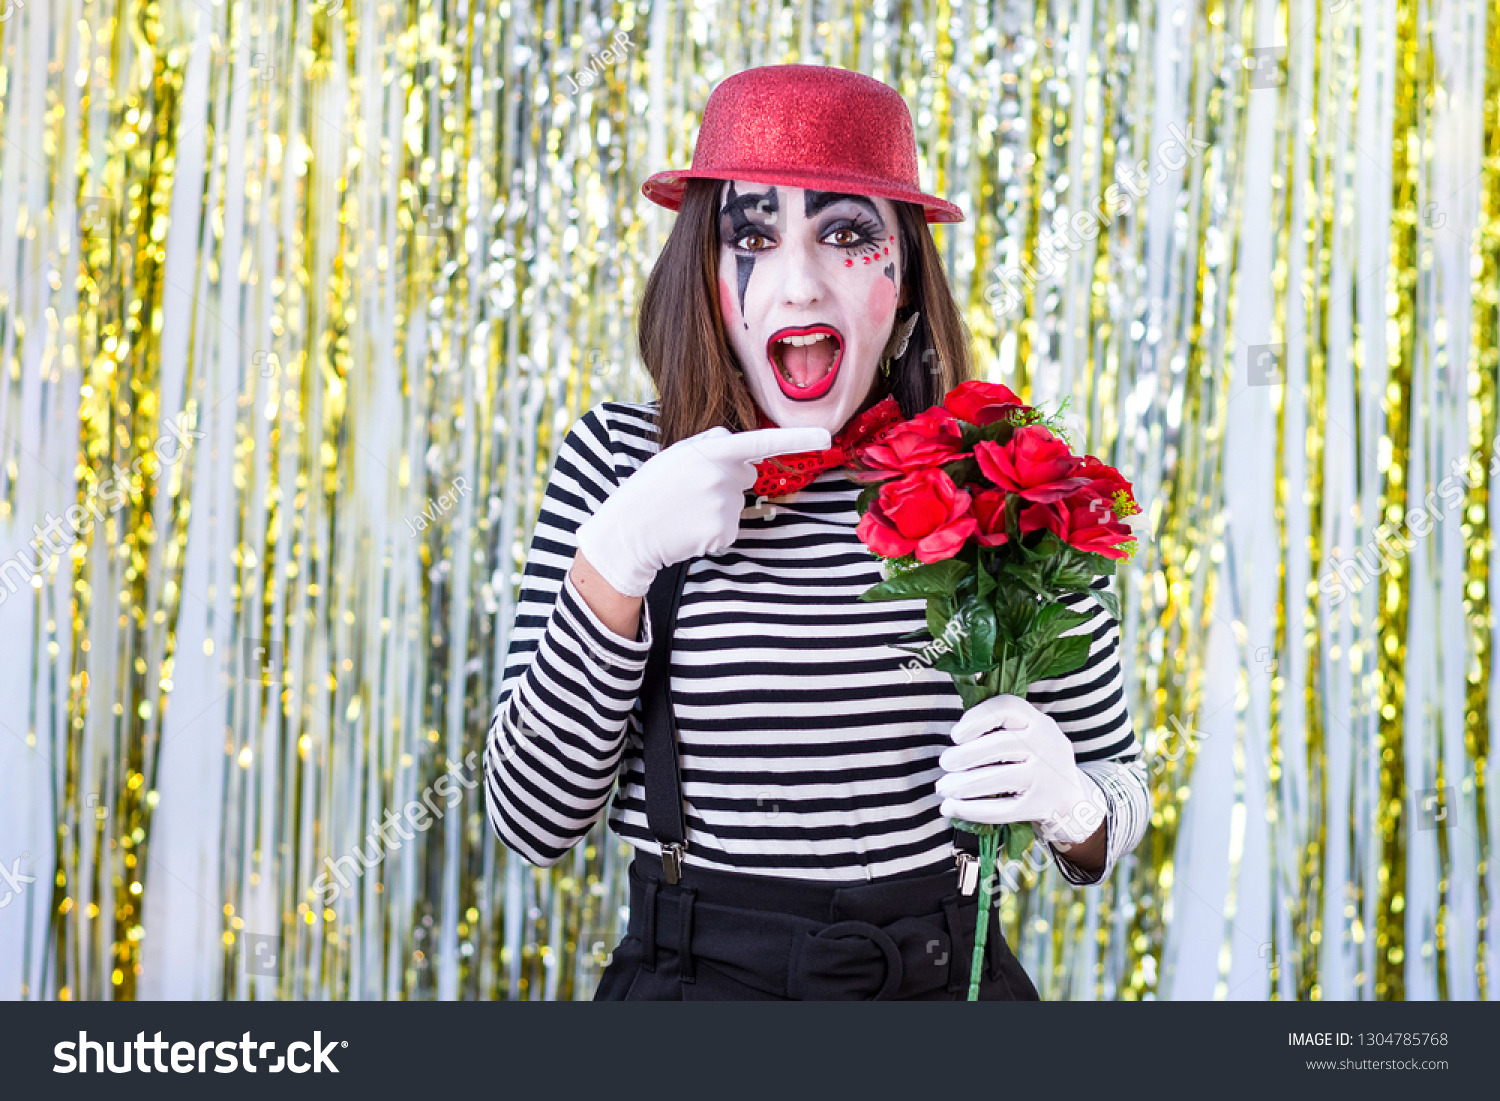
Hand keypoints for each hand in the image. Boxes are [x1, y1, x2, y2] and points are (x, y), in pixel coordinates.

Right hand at [575, 424, 830, 597]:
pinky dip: (713, 529)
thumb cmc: (651, 489)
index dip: (796, 438)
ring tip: (683, 510)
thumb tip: (747, 457)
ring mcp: (724, 506)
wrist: (628, 532)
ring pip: (736, 503)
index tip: (826, 437)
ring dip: (715, 507)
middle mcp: (721, 477)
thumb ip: (713, 446)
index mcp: (709, 451)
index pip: (760, 442)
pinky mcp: (724, 533)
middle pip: (745, 475)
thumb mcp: (676, 455)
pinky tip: (688, 528)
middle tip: (686, 490)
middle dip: (726, 479)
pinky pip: (730, 527)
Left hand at [934, 694, 1106, 845]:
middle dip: (965, 755)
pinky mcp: (1040, 807)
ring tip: (942, 787)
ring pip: (999, 779)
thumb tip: (954, 738)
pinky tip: (951, 808)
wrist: (1073, 797)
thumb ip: (999, 727)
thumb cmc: (1036, 759)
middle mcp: (1046, 745)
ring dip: (962, 784)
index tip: (956, 735)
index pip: (1008, 708)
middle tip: (945, 762)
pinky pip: (1001, 810)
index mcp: (1038, 721)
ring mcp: (1046, 778)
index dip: (976, 718)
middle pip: (1001, 745)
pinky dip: (970, 810)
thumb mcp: (1029, 733)